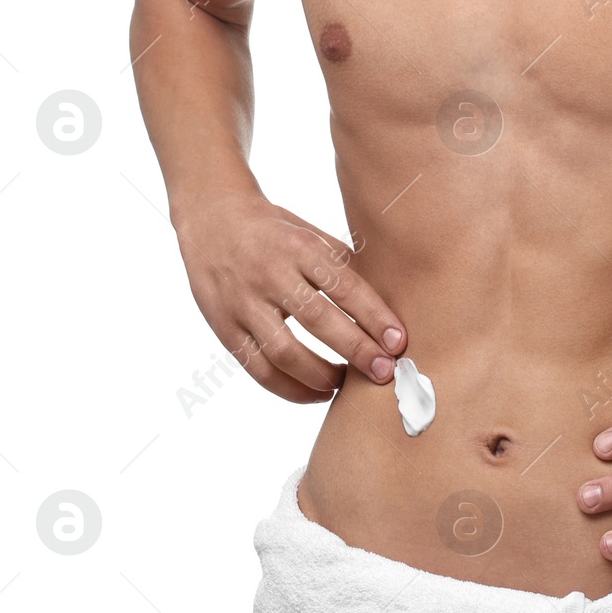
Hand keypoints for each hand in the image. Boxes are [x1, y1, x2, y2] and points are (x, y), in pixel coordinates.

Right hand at [173, 190, 406, 402]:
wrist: (213, 219)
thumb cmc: (276, 231)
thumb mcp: (310, 233)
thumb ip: (342, 265)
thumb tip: (383, 303)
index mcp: (300, 247)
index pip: (345, 286)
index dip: (374, 316)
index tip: (398, 341)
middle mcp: (271, 274)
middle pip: (318, 320)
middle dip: (356, 350)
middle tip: (384, 371)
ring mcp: (244, 303)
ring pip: (285, 352)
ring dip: (321, 376)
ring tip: (346, 385)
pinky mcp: (224, 327)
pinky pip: (258, 368)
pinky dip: (289, 388)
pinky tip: (315, 393)